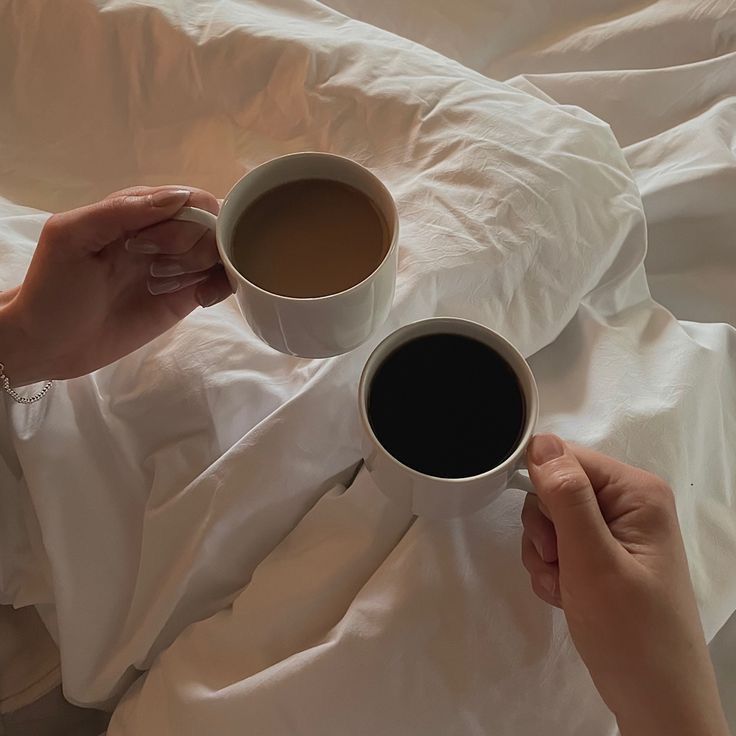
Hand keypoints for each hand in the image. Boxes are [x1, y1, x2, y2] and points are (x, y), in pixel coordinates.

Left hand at [0, 186, 232, 385]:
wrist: (51, 343)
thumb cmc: (53, 287)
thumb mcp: (74, 236)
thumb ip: (123, 210)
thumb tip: (181, 198)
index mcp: (137, 211)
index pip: (188, 198)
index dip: (180, 221)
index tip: (145, 248)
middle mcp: (163, 235)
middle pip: (211, 223)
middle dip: (191, 245)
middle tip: (155, 270)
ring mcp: (177, 266)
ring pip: (220, 251)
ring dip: (201, 267)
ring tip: (162, 287)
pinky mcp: (186, 297)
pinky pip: (222, 281)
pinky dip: (222, 285)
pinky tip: (201, 298)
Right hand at [521, 434, 728, 735]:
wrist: (653, 701)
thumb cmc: (629, 631)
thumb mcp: (593, 561)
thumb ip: (567, 498)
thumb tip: (541, 442)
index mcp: (636, 492)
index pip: (567, 458)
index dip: (544, 490)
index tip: (547, 536)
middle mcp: (627, 504)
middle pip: (555, 490)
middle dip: (545, 532)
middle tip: (560, 566)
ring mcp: (615, 532)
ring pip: (549, 521)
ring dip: (545, 556)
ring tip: (566, 589)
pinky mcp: (603, 557)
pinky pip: (557, 547)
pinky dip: (552, 572)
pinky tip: (567, 597)